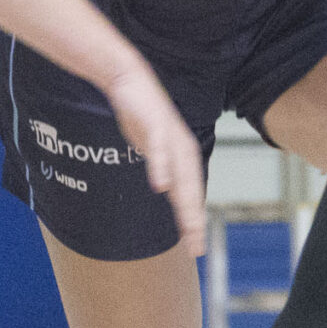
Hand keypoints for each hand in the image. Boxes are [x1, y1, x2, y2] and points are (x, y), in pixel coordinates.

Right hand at [102, 65, 208, 256]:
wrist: (129, 80)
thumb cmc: (143, 116)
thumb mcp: (155, 147)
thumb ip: (163, 167)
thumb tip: (166, 189)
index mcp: (184, 156)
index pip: (192, 194)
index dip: (194, 221)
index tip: (195, 247)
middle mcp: (183, 149)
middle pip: (192, 190)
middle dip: (195, 220)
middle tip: (197, 246)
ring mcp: (171, 137)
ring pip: (182, 175)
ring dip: (186, 201)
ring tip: (189, 225)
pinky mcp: (155, 125)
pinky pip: (159, 150)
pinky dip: (161, 168)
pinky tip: (161, 186)